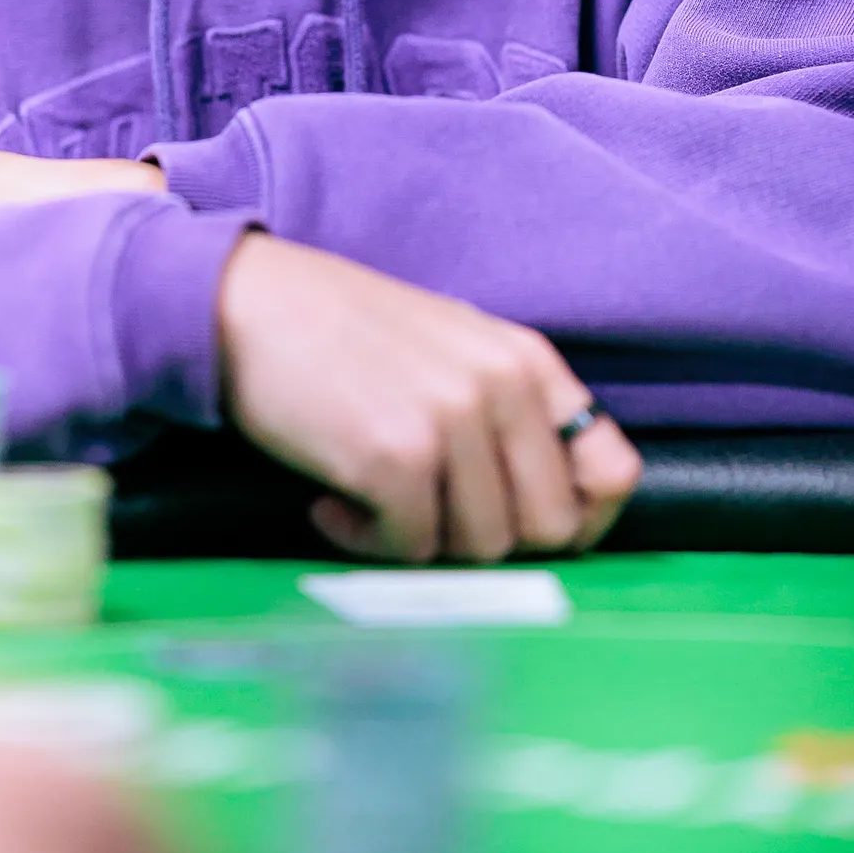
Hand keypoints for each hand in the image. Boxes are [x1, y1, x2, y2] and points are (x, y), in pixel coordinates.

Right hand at [217, 233, 640, 563]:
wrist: (240, 303)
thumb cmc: (339, 332)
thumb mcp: (450, 348)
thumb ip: (506, 412)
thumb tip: (554, 514)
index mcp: (524, 359)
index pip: (613, 471)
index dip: (582, 522)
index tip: (522, 531)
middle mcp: (500, 386)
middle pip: (547, 529)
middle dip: (488, 541)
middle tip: (427, 515)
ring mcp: (451, 421)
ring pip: (480, 549)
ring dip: (420, 540)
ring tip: (370, 497)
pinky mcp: (395, 457)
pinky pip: (409, 550)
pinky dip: (366, 542)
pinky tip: (333, 501)